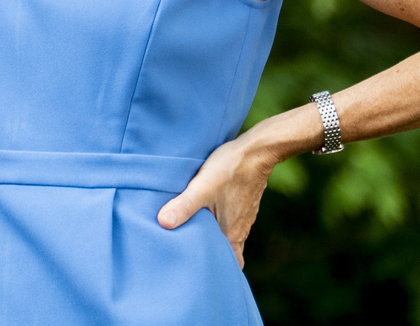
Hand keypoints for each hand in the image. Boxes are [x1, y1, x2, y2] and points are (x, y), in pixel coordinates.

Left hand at [156, 136, 275, 268]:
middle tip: (191, 253)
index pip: (229, 265)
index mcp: (232, 234)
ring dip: (215, 237)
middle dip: (212, 255)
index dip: (216, 270)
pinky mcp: (243, 202)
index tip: (199, 270)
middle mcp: (239, 230)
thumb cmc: (230, 170)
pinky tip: (207, 211)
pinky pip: (231, 219)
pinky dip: (220, 221)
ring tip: (195, 233)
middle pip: (227, 252)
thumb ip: (183, 206)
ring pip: (229, 235)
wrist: (257, 150)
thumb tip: (163, 224)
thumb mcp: (202, 188)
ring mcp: (243, 216)